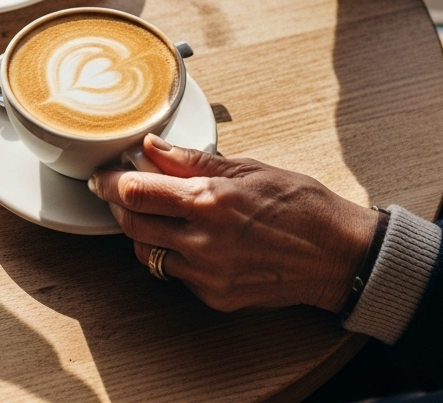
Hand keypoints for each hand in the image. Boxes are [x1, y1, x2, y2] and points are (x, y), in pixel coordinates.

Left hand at [89, 134, 378, 312]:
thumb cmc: (303, 205)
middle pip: (131, 225)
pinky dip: (175, 256)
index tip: (102, 176)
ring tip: (159, 215)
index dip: (109, 182)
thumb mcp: (249, 168)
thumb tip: (153, 147)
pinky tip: (192, 241)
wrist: (340, 255)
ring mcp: (208, 273)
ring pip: (149, 253)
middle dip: (119, 207)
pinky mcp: (216, 296)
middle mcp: (204, 241)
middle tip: (121, 192)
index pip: (136, 192)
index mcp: (210, 200)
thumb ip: (193, 160)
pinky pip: (177, 274)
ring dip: (144, 233)